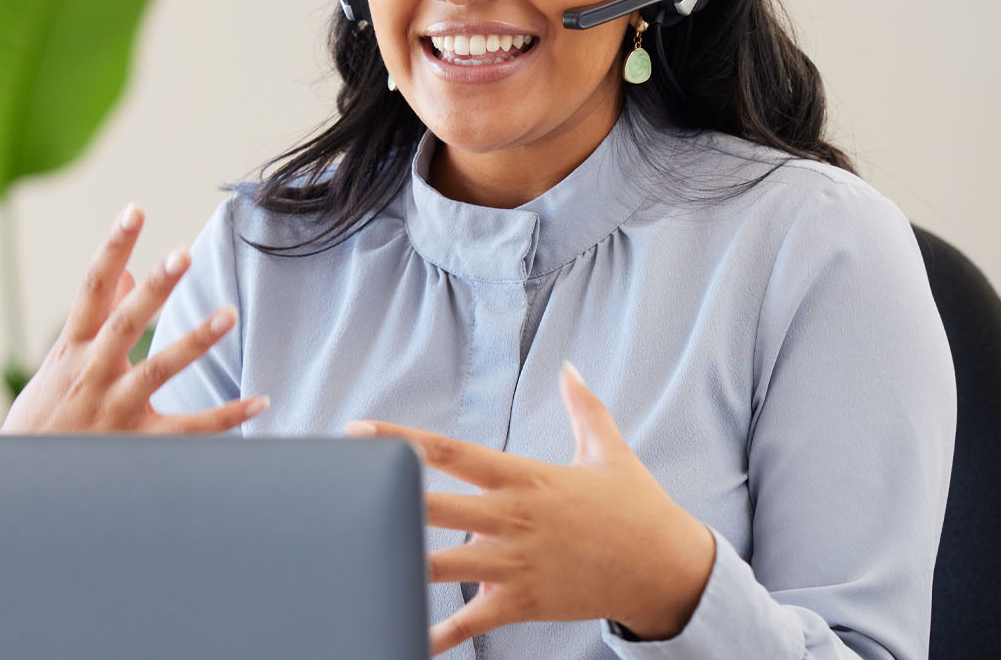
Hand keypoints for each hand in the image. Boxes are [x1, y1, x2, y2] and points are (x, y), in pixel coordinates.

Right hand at [0, 202, 268, 434]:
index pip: (92, 288)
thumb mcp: (60, 365)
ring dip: (194, 341)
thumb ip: (96, 321)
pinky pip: (188, 428)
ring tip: (228, 314)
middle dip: (152, 289)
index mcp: (73, 350)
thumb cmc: (42, 422)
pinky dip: (225, 416)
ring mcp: (115, 409)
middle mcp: (93, 374)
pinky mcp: (137, 443)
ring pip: (157, 371)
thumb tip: (128, 275)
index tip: (134, 211)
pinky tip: (260, 401)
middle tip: (182, 255)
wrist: (21, 488)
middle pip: (125, 323)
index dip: (112, 248)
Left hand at [345, 361, 715, 654]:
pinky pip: (469, 623)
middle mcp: (513, 518)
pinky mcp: (522, 602)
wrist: (664, 566)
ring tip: (351, 563)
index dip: (401, 441)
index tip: (359, 432)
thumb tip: (570, 366)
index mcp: (525, 477)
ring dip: (397, 563)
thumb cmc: (635, 506)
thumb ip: (582, 407)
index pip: (452, 453)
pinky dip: (436, 635)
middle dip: (384, 499)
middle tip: (335, 492)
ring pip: (442, 565)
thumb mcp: (608, 450)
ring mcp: (515, 563)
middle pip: (433, 507)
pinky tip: (400, 638)